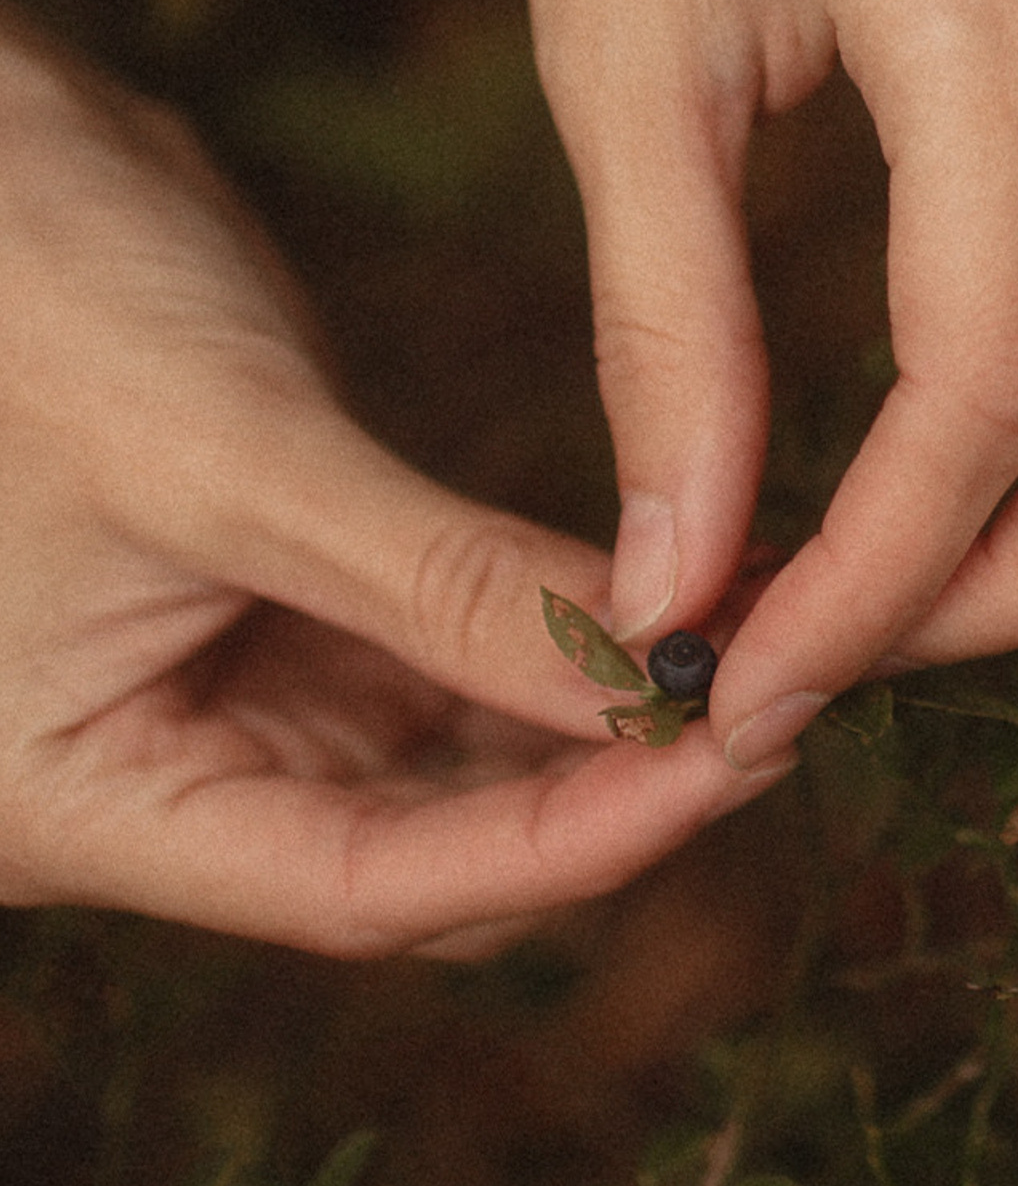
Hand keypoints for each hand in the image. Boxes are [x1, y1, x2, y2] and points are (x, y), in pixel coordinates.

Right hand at [0, 7, 780, 955]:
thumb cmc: (26, 296)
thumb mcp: (233, 456)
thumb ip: (441, 584)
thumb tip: (656, 675)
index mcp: (77, 804)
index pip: (362, 889)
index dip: (562, 846)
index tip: (726, 768)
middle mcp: (155, 781)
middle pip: (425, 853)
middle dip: (601, 789)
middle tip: (775, 703)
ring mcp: (230, 697)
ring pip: (457, 767)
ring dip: (602, 718)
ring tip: (756, 649)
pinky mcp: (294, 608)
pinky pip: (453, 661)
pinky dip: (562, 636)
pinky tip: (682, 599)